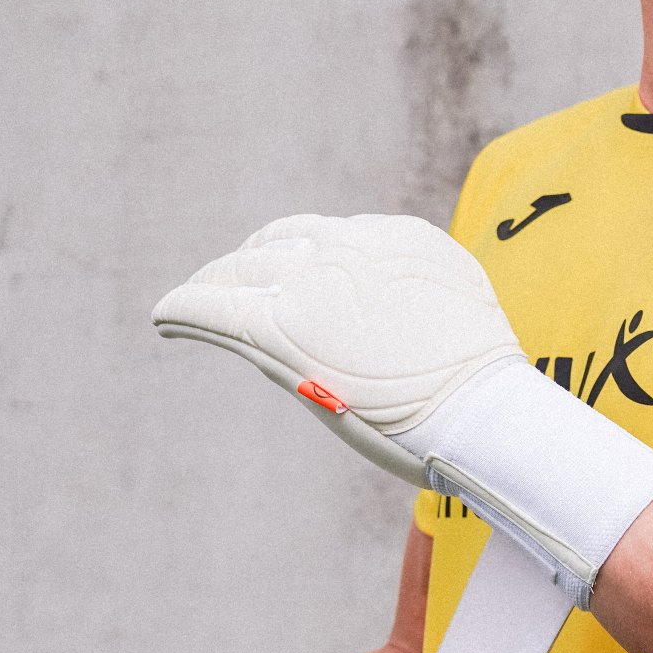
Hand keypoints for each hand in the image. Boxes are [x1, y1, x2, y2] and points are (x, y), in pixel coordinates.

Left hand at [154, 214, 652, 606]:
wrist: (486, 415)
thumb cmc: (484, 392)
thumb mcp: (456, 320)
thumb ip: (412, 304)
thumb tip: (383, 325)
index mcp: (401, 242)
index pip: (328, 238)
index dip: (294, 254)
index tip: (279, 272)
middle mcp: (353, 248)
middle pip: (276, 245)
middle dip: (246, 266)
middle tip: (224, 287)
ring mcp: (314, 284)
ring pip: (237, 274)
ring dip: (210, 287)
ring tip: (184, 307)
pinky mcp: (278, 326)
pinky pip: (214, 308)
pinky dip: (186, 309)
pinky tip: (167, 318)